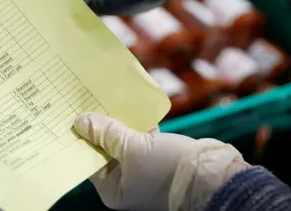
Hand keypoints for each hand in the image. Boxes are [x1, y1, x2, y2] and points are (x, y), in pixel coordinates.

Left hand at [74, 112, 247, 210]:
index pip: (90, 161)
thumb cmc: (169, 167)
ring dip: (122, 124)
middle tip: (92, 102)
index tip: (77, 115)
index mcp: (114, 190)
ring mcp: (142, 173)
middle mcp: (126, 184)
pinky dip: (140, 127)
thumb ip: (107, 133)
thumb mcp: (134, 147)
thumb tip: (81, 122)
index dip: (84, 138)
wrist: (213, 175)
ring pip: (124, 143)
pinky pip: (142, 141)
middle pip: (106, 150)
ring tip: (112, 100)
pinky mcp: (158, 161)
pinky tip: (136, 109)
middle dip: (103, 127)